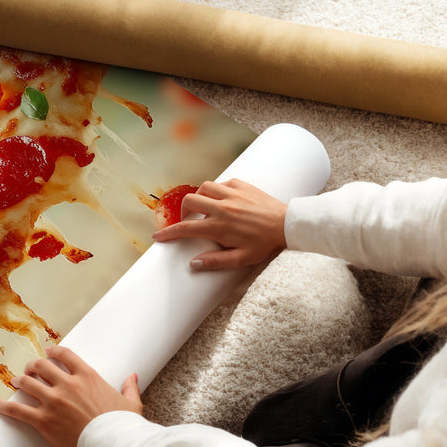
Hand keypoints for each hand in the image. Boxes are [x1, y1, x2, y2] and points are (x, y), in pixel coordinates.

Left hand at [0, 346, 141, 446]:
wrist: (113, 444)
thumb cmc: (123, 425)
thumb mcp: (130, 403)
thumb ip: (129, 387)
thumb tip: (133, 376)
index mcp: (87, 376)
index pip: (64, 355)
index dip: (53, 351)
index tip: (49, 352)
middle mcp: (67, 384)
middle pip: (41, 366)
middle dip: (33, 366)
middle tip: (30, 369)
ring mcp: (53, 401)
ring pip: (28, 383)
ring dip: (20, 380)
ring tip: (16, 381)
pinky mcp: (43, 420)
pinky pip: (17, 410)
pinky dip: (3, 406)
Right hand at [152, 178, 286, 270]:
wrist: (288, 225)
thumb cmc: (265, 244)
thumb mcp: (241, 259)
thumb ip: (216, 261)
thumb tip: (193, 264)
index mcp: (219, 226)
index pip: (185, 229)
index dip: (168, 233)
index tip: (158, 236)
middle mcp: (222, 207)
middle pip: (189, 202)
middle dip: (183, 211)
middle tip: (188, 220)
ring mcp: (232, 194)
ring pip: (203, 188)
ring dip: (199, 197)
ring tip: (204, 208)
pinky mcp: (242, 185)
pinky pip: (221, 183)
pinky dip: (216, 190)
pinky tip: (222, 200)